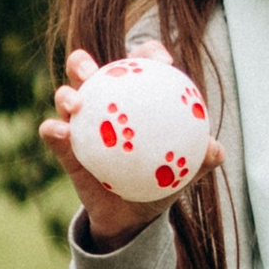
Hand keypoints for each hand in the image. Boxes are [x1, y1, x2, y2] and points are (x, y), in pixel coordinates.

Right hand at [41, 48, 219, 245]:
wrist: (132, 216)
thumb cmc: (160, 181)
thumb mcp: (184, 171)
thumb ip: (200, 159)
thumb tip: (216, 150)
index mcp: (133, 97)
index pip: (138, 64)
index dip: (148, 53)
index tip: (162, 63)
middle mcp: (102, 104)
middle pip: (88, 70)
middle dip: (83, 62)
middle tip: (94, 71)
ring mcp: (80, 124)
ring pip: (66, 97)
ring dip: (66, 94)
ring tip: (74, 103)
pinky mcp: (65, 148)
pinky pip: (54, 135)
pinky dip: (53, 131)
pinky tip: (59, 132)